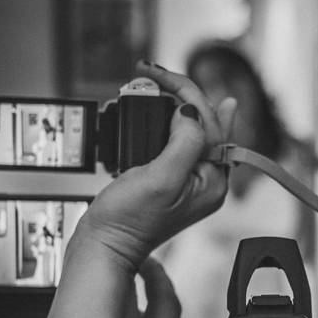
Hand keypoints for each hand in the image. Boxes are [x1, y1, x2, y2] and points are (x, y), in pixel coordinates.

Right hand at [77, 61, 237, 269]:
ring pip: (187, 129)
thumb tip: (191, 110)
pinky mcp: (168, 179)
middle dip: (179, 94)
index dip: (188, 93)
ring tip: (152, 83)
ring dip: (172, 103)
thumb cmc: (129, 221)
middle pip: (202, 123)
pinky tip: (156, 108)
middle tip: (150, 72)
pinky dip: (162, 122)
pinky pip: (173, 141)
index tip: (161, 75)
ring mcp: (188, 180)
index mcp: (213, 180)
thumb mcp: (162, 178)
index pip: (210, 123)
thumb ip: (185, 142)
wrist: (104, 244)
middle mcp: (206, 179)